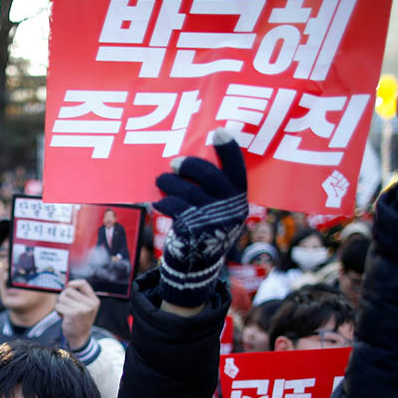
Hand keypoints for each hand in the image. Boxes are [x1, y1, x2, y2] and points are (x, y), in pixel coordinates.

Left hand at [56, 279, 99, 350]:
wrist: (80, 338)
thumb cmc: (80, 320)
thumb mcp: (86, 307)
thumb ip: (80, 296)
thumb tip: (67, 284)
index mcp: (94, 300)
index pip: (83, 283)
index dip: (72, 283)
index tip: (68, 287)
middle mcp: (90, 304)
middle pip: (69, 290)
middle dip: (63, 297)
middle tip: (66, 305)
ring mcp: (82, 309)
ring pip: (62, 298)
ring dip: (60, 305)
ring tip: (65, 312)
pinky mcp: (73, 314)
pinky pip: (58, 306)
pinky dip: (58, 311)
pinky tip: (63, 317)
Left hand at [154, 127, 247, 309]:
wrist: (196, 267)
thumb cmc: (204, 230)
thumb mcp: (217, 211)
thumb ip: (211, 189)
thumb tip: (188, 160)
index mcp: (239, 200)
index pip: (238, 169)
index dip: (229, 149)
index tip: (218, 131)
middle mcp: (230, 210)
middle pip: (210, 176)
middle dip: (190, 166)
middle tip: (174, 162)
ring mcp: (212, 220)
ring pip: (188, 191)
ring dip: (170, 183)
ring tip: (160, 181)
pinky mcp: (194, 230)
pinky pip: (175, 207)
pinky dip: (164, 203)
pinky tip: (158, 203)